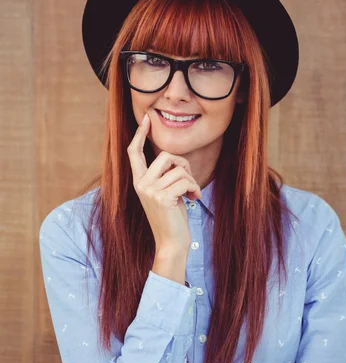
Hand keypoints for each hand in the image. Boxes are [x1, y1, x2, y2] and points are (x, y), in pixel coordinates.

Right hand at [127, 112, 201, 251]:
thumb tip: (173, 158)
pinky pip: (185, 180)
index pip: (134, 152)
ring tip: (192, 193)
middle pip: (166, 156)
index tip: (147, 120)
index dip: (139, 135)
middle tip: (189, 181)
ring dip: (192, 180)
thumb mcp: (164, 192)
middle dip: (184, 165)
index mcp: (138, 181)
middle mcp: (141, 184)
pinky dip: (195, 188)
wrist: (171, 242)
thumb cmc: (171, 217)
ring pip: (179, 169)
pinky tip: (195, 198)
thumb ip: (163, 176)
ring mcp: (150, 190)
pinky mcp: (162, 197)